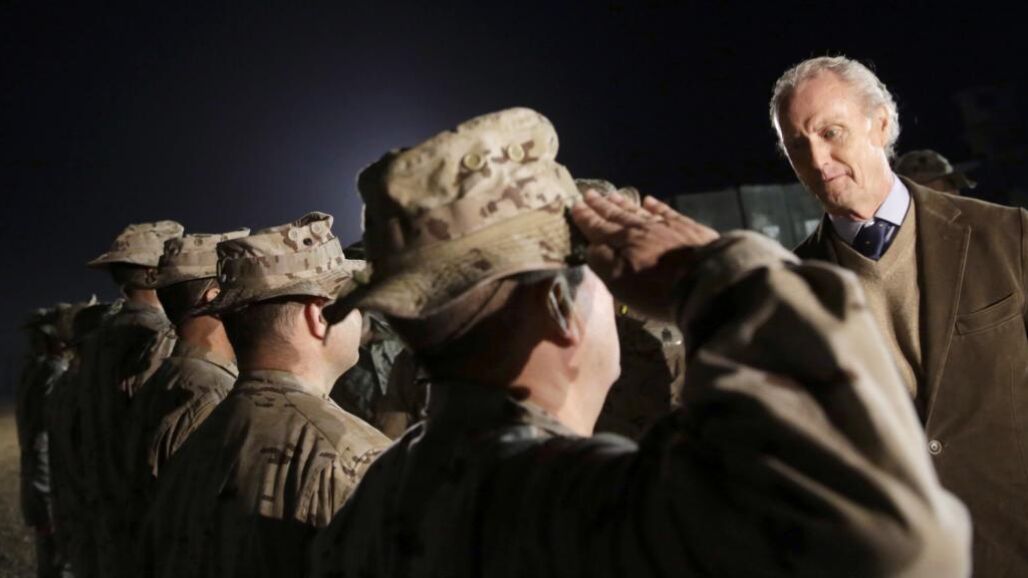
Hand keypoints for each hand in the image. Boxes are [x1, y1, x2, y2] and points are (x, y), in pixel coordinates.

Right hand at [570, 190, 718, 320]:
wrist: (705, 282)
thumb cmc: (656, 290)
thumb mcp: (619, 282)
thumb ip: (601, 262)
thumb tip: (590, 245)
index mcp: (623, 242)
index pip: (599, 227)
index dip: (586, 218)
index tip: (575, 205)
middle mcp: (642, 229)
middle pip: (618, 215)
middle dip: (601, 206)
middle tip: (589, 194)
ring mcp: (667, 226)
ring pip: (640, 211)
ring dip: (624, 203)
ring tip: (612, 195)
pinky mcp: (689, 229)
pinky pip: (667, 212)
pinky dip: (655, 205)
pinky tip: (649, 200)